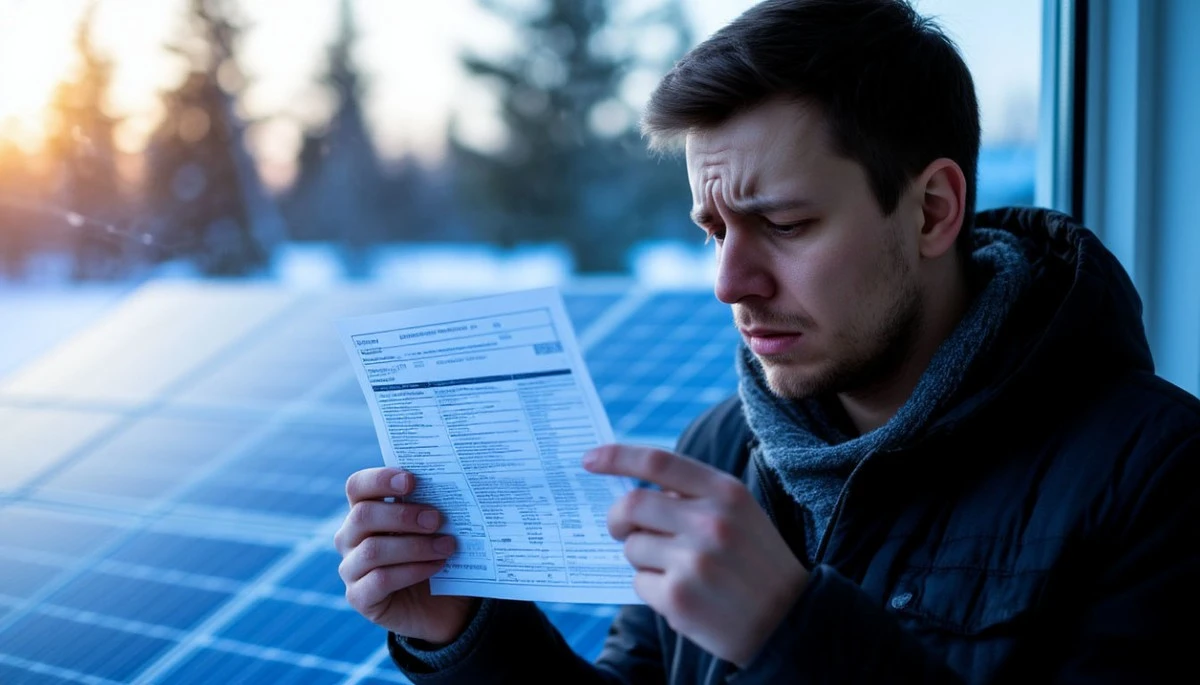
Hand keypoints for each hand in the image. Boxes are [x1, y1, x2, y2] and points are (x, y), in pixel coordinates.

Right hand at [334, 467, 475, 645]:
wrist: (443, 602)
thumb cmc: (437, 552)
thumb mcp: (435, 526)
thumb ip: (431, 505)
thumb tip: (448, 485)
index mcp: (364, 509)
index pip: (357, 486)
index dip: (380, 479)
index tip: (411, 480)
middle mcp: (350, 537)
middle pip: (362, 516)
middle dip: (403, 515)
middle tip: (437, 519)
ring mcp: (351, 568)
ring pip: (372, 550)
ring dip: (415, 546)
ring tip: (447, 546)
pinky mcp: (359, 597)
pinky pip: (380, 580)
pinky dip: (412, 571)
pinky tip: (436, 566)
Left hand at [583, 444, 807, 666]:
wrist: (790, 622)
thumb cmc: (756, 563)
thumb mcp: (739, 514)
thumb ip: (693, 496)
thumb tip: (633, 491)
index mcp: (725, 493)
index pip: (658, 462)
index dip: (616, 457)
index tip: (589, 459)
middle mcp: (709, 522)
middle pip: (631, 505)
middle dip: (617, 518)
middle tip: (621, 529)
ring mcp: (693, 561)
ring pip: (632, 547)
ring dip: (641, 559)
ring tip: (677, 571)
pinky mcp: (679, 598)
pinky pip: (638, 583)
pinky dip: (651, 588)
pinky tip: (683, 596)